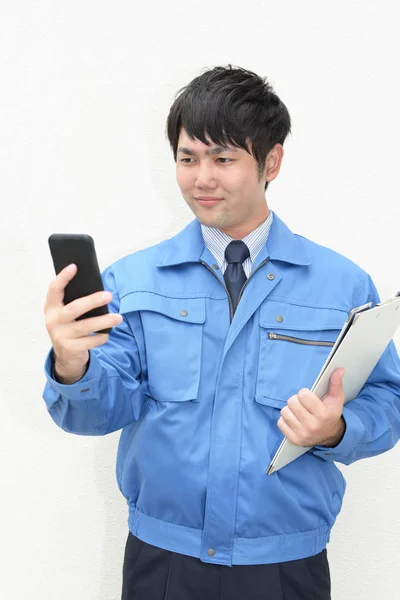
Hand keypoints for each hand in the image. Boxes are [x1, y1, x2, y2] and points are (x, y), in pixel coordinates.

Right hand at [44, 263, 122, 379]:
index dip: (63, 277)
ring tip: (118, 318)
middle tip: (109, 295)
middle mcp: (53, 321)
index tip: (74, 266)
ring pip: (87, 326)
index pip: (54, 289)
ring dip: (105, 321)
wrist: (66, 357)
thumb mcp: (67, 315)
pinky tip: (106, 334)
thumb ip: (75, 303)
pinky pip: (91, 341)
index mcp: (51, 308)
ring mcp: (61, 336)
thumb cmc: (70, 328)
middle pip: (75, 308)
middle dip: (93, 301)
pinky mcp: (70, 349)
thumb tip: (99, 290)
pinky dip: (102, 337)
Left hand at [277, 368, 345, 446]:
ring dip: (290, 409)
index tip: (309, 397)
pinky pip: (280, 423)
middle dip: (296, 400)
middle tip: (303, 404)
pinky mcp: (294, 440)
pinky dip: (285, 420)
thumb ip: (336, 383)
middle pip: (292, 402)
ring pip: (285, 412)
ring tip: (298, 411)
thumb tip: (339, 369)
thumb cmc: (331, 413)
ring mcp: (302, 434)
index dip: (304, 393)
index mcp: (323, 414)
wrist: (330, 435)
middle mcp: (312, 425)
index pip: (303, 395)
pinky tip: (294, 420)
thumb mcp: (336, 399)